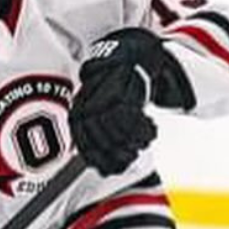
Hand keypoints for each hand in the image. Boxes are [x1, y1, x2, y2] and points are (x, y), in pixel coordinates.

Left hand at [69, 28, 171, 175]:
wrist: (127, 57)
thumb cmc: (116, 89)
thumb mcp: (102, 113)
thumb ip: (101, 139)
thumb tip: (105, 171)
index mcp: (77, 117)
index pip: (87, 151)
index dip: (105, 163)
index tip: (119, 167)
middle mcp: (85, 110)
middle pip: (104, 145)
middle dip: (123, 153)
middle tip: (136, 152)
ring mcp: (100, 102)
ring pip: (118, 135)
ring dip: (136, 141)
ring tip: (145, 139)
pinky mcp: (119, 95)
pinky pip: (132, 122)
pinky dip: (144, 130)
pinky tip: (151, 129)